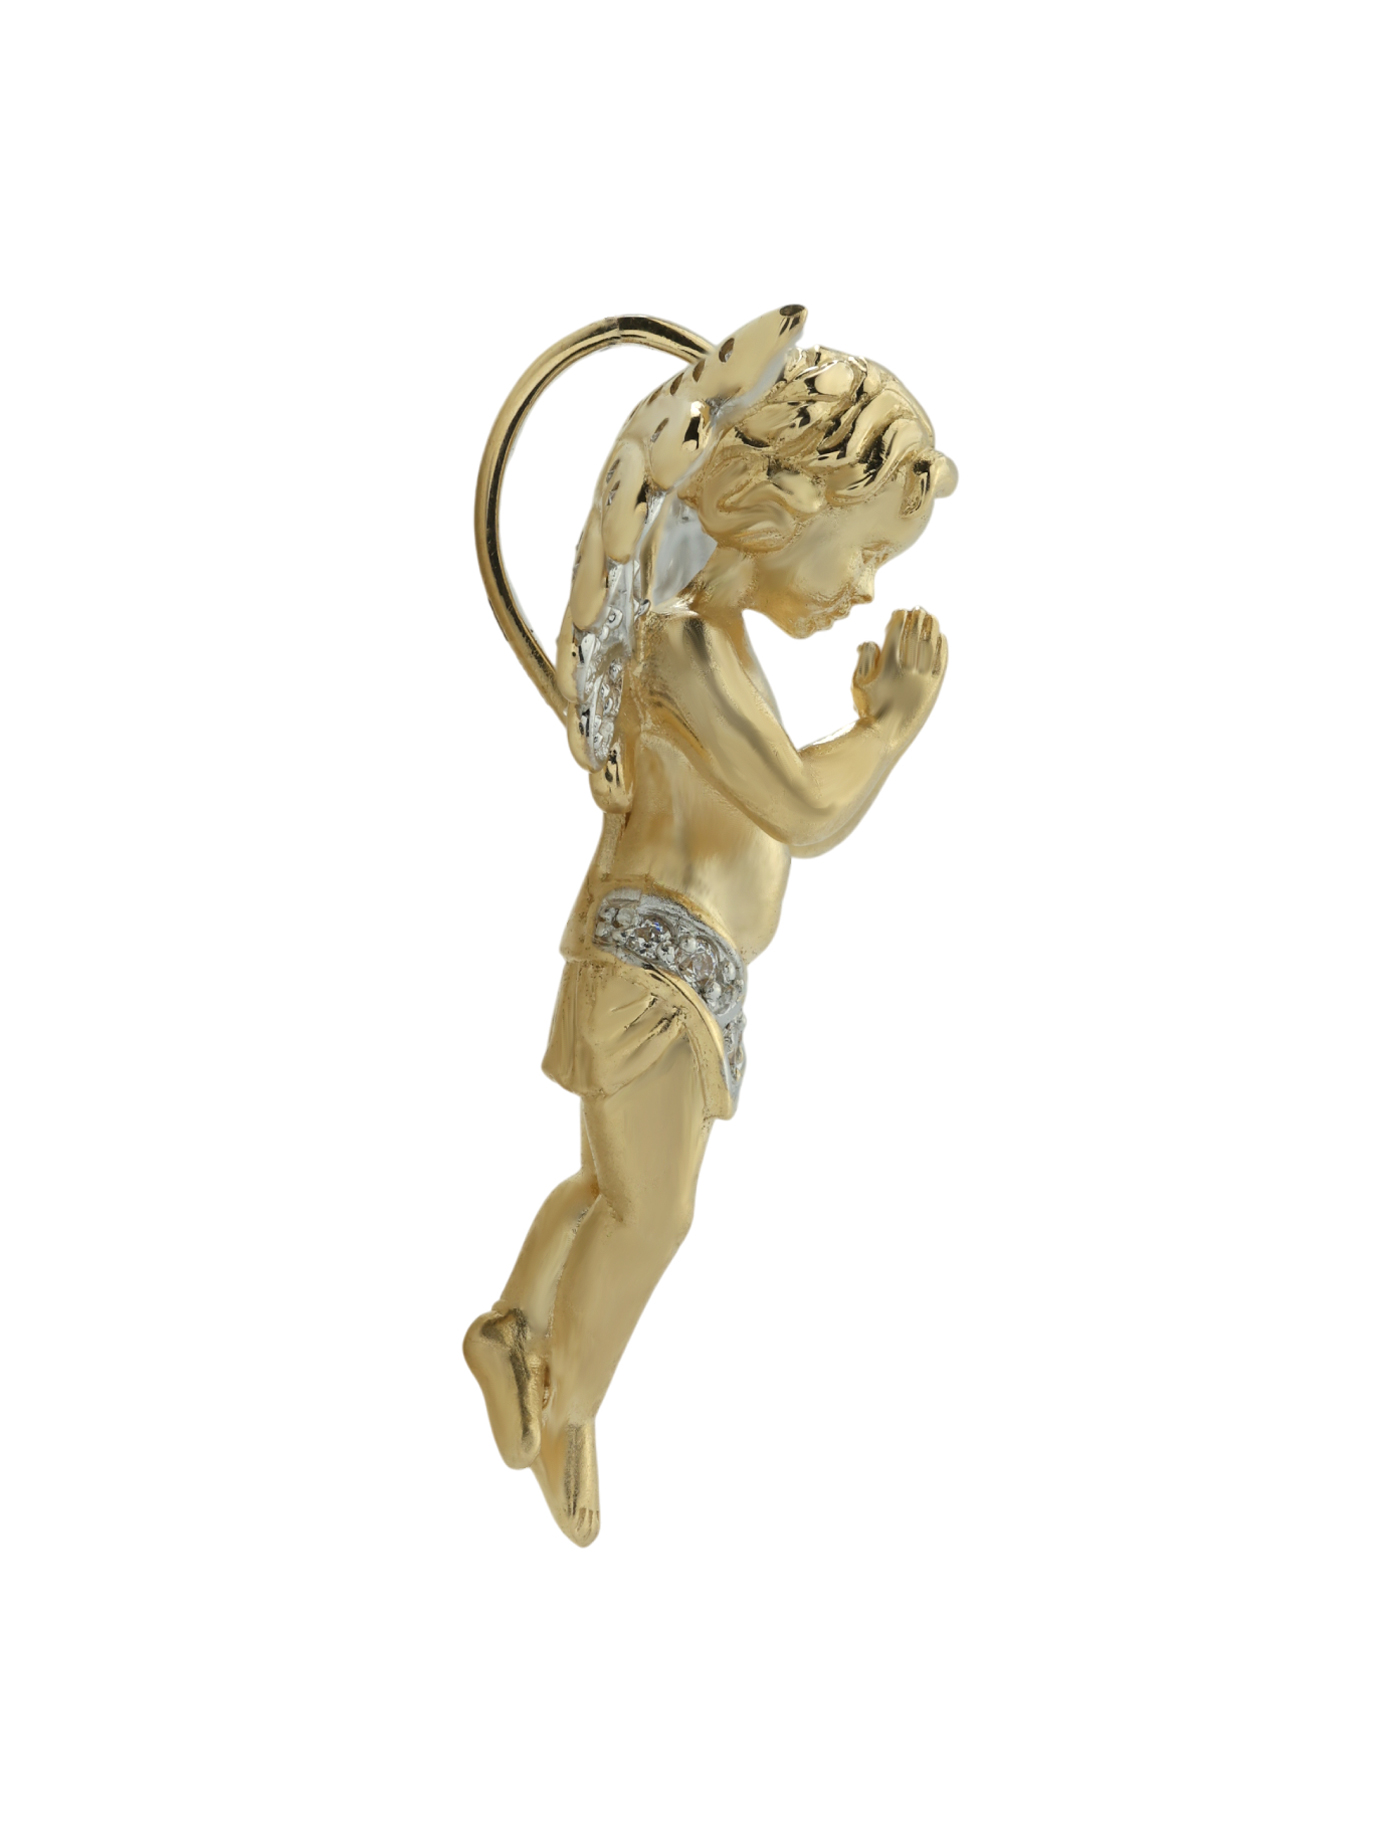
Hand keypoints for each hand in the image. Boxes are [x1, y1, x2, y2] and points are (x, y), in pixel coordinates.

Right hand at [852, 607, 947, 738]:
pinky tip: (941, 637)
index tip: (900, 611)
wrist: (886, 736)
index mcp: (887, 666)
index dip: (899, 618)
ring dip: (931, 628)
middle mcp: (907, 670)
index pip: (896, 632)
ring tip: (931, 617)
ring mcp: (922, 679)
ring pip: (930, 645)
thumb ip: (864, 658)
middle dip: (916, 618)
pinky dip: (942, 646)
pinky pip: (941, 662)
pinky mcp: (934, 688)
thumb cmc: (869, 708)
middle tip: (917, 609)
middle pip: (914, 635)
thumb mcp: (857, 682)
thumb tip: (870, 641)